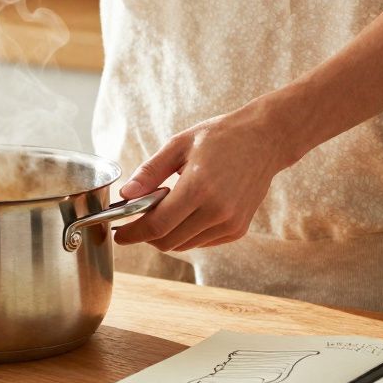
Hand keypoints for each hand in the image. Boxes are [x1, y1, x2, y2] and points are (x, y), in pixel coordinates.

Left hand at [112, 101, 297, 251]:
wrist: (264, 140)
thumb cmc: (219, 137)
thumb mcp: (178, 145)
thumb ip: (150, 172)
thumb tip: (125, 195)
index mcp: (198, 188)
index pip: (156, 225)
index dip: (133, 233)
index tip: (118, 233)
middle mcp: (217, 211)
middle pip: (168, 241)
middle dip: (145, 236)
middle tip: (134, 221)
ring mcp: (230, 223)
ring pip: (183, 245)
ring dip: (165, 235)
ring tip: (162, 210)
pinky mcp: (237, 229)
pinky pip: (201, 242)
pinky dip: (185, 234)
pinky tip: (184, 213)